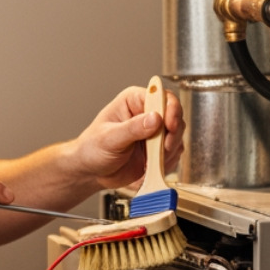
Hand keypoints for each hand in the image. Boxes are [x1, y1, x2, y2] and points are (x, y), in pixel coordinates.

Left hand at [66, 84, 185, 189]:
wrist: (91, 172)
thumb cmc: (92, 149)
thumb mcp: (109, 138)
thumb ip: (132, 128)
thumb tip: (155, 118)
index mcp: (133, 101)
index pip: (161, 97)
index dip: (170, 110)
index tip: (170, 126)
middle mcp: (146, 113)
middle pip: (174, 115)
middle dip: (172, 134)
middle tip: (162, 148)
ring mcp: (154, 131)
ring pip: (177, 134)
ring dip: (169, 150)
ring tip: (152, 160)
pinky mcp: (158, 148)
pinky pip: (174, 152)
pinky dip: (168, 161)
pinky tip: (153, 165)